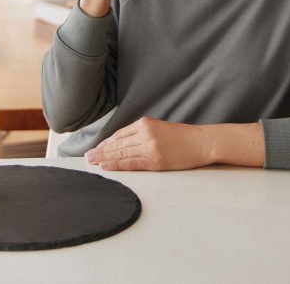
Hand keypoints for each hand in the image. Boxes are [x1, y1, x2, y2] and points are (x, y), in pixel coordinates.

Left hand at [84, 117, 210, 170]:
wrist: (202, 142)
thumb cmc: (182, 138)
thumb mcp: (159, 129)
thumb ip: (142, 134)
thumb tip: (122, 145)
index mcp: (145, 123)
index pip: (120, 134)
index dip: (106, 143)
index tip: (96, 149)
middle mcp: (145, 133)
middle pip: (118, 143)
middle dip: (101, 150)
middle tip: (87, 156)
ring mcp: (150, 146)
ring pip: (121, 153)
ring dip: (104, 158)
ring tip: (92, 162)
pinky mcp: (155, 160)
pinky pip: (131, 163)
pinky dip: (116, 164)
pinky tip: (106, 165)